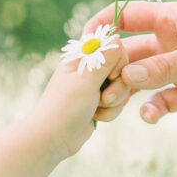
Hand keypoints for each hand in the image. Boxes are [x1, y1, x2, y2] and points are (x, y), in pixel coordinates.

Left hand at [32, 39, 130, 157]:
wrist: (53, 139)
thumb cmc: (64, 107)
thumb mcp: (85, 81)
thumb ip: (103, 60)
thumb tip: (116, 37)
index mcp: (82, 57)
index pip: (112, 45)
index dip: (119, 60)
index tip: (112, 74)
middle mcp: (90, 68)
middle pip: (123, 67)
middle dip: (119, 85)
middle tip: (103, 97)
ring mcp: (96, 86)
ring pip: (123, 86)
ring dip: (115, 101)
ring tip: (97, 109)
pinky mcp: (101, 102)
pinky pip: (119, 101)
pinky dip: (111, 112)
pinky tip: (97, 117)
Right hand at [89, 1, 176, 118]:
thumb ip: (165, 67)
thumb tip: (126, 78)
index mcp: (170, 19)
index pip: (124, 18)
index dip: (100, 29)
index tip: (82, 48)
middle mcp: (169, 43)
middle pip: (126, 54)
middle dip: (109, 70)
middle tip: (97, 90)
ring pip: (138, 81)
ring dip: (125, 93)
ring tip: (114, 107)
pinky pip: (160, 102)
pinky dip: (151, 110)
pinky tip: (150, 117)